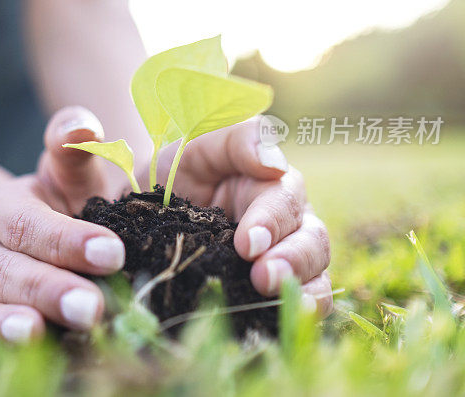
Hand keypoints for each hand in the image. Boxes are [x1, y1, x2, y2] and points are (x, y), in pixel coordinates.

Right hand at [0, 107, 125, 342]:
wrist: (37, 238)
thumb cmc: (66, 204)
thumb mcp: (71, 173)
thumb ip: (74, 147)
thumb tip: (82, 123)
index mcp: (3, 208)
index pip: (30, 224)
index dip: (67, 240)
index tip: (112, 254)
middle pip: (6, 270)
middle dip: (48, 289)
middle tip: (92, 308)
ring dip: (8, 324)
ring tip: (37, 335)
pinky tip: (14, 359)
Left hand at [152, 117, 332, 315]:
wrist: (148, 207)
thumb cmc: (178, 167)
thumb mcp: (198, 141)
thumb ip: (237, 139)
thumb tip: (274, 164)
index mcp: (272, 184)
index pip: (286, 201)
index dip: (271, 222)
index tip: (247, 244)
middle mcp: (287, 222)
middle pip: (312, 240)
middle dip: (292, 261)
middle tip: (263, 277)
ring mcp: (283, 257)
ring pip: (315, 274)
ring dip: (302, 290)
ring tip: (274, 300)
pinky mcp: (269, 288)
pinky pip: (297, 304)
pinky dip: (296, 314)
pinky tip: (276, 324)